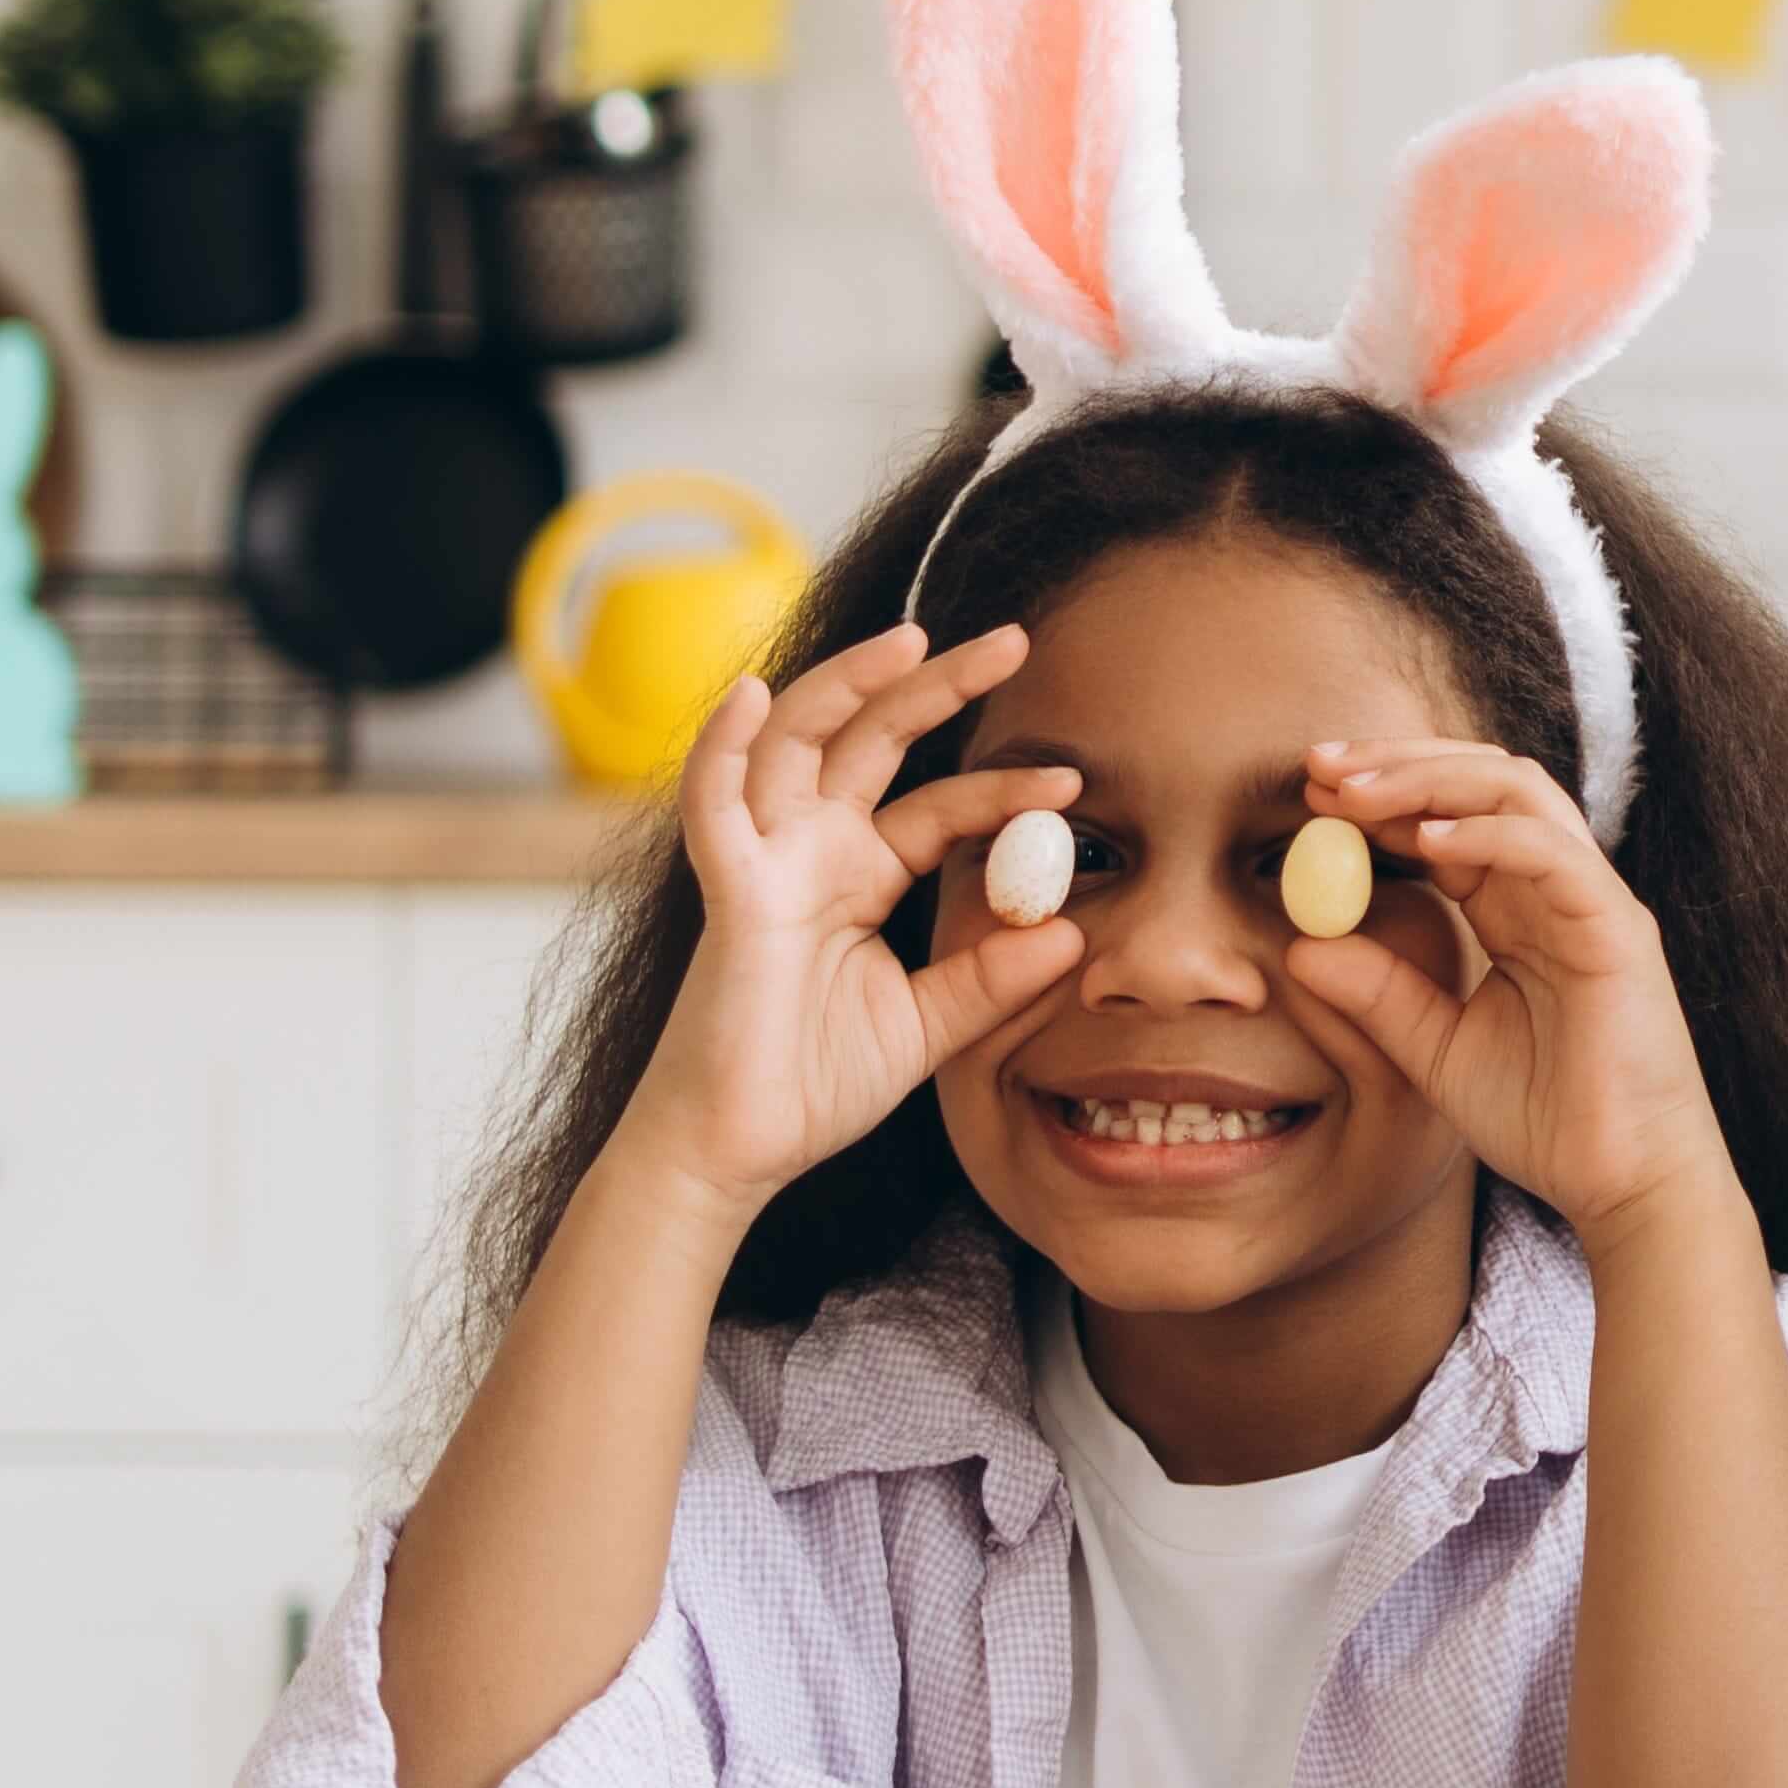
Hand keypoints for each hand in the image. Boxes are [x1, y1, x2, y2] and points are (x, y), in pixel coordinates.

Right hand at [609, 625, 1087, 1220]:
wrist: (738, 1148)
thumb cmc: (813, 1083)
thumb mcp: (929, 1026)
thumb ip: (994, 979)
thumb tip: (1072, 934)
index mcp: (859, 876)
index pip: (937, 808)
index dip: (1001, 789)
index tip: (1074, 777)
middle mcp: (811, 852)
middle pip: (872, 741)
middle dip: (935, 685)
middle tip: (1014, 639)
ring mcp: (765, 863)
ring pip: (797, 744)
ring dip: (847, 684)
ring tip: (912, 639)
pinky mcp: (729, 892)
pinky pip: (713, 806)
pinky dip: (723, 745)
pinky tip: (752, 695)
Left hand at [1286, 741, 1745, 1243]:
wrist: (1623, 1185)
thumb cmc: (1549, 1122)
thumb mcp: (1436, 1051)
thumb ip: (1377, 996)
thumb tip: (1300, 949)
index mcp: (1521, 911)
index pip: (1451, 820)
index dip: (1380, 797)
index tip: (1308, 796)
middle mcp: (1558, 891)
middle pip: (1483, 782)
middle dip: (1396, 764)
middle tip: (1318, 769)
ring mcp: (1592, 903)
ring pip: (1520, 794)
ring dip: (1431, 781)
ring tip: (1356, 793)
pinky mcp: (1616, 930)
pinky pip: (1553, 854)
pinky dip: (1487, 834)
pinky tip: (1423, 842)